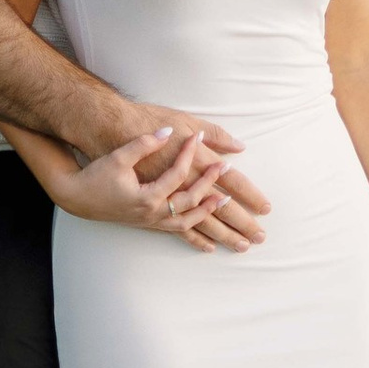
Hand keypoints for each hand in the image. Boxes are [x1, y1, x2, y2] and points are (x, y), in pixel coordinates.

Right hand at [58, 126, 248, 242]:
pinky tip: (211, 246)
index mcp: (148, 195)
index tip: (196, 137)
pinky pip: (178, 233)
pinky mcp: (149, 224)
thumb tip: (169, 131)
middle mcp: (153, 212)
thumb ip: (145, 143)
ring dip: (212, 216)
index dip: (188, 153)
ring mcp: (152, 220)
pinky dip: (196, 238)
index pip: (178, 173)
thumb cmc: (97, 174)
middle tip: (229, 172)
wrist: (77, 197)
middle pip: (192, 202)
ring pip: (189, 222)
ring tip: (229, 206)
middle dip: (214, 188)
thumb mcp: (120, 156)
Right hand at [128, 114, 267, 248]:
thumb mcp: (179, 121)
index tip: (264, 206)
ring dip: (222, 235)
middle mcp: (177, 188)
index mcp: (190, 165)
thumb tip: (237, 146)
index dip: (247, 194)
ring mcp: (162, 204)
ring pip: (200, 224)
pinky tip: (209, 247)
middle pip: (217, 210)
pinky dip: (195, 238)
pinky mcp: (150, 211)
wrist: (103, 134)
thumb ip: (211, 134)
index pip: (227, 183)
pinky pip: (177, 229)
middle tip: (260, 236)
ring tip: (240, 245)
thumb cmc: (140, 124)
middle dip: (241, 223)